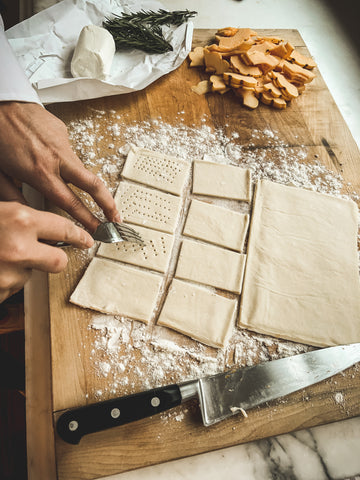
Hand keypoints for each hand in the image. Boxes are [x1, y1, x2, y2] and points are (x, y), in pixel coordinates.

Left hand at [0, 101, 119, 231]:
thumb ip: (14, 197)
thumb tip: (30, 215)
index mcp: (41, 173)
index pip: (72, 203)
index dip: (87, 219)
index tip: (97, 229)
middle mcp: (57, 159)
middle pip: (93, 185)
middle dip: (109, 204)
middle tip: (116, 218)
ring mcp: (63, 144)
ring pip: (83, 170)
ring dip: (88, 185)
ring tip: (78, 187)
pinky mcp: (63, 132)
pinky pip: (69, 154)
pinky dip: (65, 162)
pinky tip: (50, 158)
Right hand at [0, 201, 93, 302]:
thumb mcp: (0, 211)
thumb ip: (23, 218)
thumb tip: (41, 223)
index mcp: (21, 221)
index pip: (64, 229)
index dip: (78, 236)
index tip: (86, 240)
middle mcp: (20, 248)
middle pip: (58, 261)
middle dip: (53, 259)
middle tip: (38, 254)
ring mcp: (11, 274)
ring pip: (31, 274)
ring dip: (19, 269)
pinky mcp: (3, 292)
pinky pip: (12, 288)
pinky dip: (4, 280)